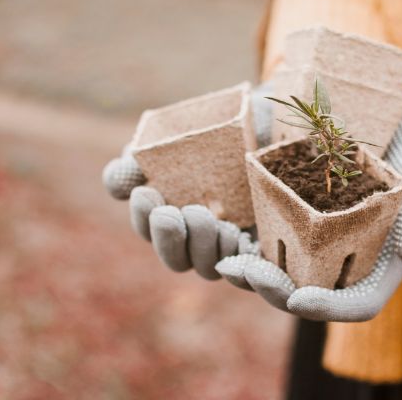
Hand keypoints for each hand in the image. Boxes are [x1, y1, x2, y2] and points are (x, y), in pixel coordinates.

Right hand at [101, 84, 273, 278]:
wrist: (283, 119)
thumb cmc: (232, 126)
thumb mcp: (185, 132)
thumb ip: (146, 155)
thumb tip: (118, 182)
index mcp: (178, 210)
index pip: (150, 228)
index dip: (143, 216)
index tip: (144, 192)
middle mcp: (204, 237)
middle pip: (176, 258)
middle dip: (170, 240)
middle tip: (174, 213)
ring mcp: (238, 248)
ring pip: (210, 268)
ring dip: (206, 248)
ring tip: (213, 219)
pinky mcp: (275, 256)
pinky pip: (259, 281)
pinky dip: (250, 278)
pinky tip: (243, 255)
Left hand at [215, 94, 401, 320]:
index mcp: (377, 268)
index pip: (353, 304)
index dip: (326, 308)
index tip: (300, 299)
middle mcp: (341, 265)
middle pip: (305, 295)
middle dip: (273, 290)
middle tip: (247, 273)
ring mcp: (314, 247)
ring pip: (278, 275)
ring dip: (248, 275)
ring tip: (227, 264)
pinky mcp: (292, 223)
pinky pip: (265, 244)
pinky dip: (241, 244)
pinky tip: (217, 232)